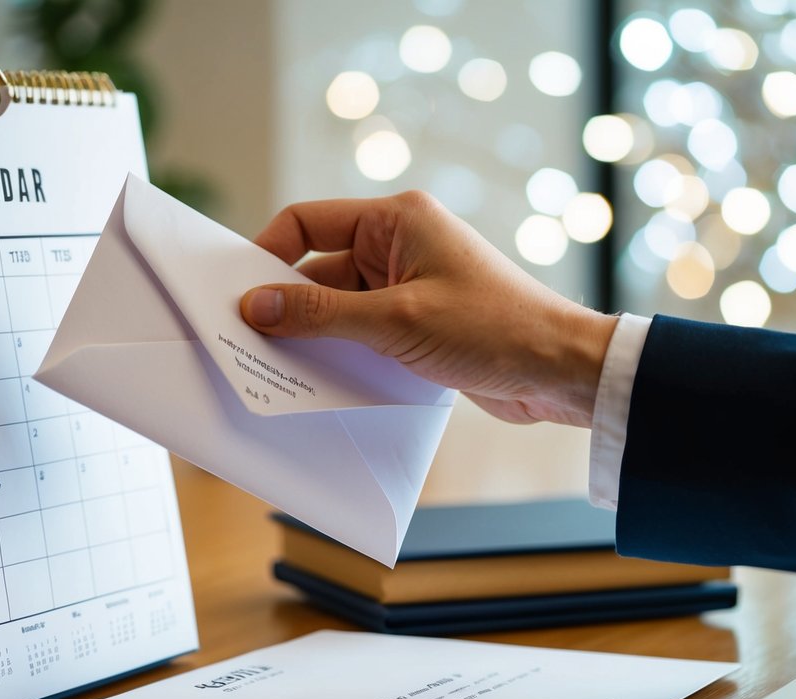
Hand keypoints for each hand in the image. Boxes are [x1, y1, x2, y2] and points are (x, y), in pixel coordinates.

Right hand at [239, 191, 616, 427]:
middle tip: (247, 341)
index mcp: (397, 220)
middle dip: (287, 305)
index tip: (235, 292)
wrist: (559, 372)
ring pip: (339, 308)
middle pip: (318, 269)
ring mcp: (409, 286)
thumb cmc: (494, 328)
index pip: (308, 222)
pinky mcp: (417, 324)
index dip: (268, 254)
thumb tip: (255, 306)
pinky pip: (363, 333)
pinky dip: (342, 354)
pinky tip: (321, 381)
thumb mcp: (397, 320)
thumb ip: (322, 315)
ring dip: (315, 336)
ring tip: (279, 368)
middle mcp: (400, 245)